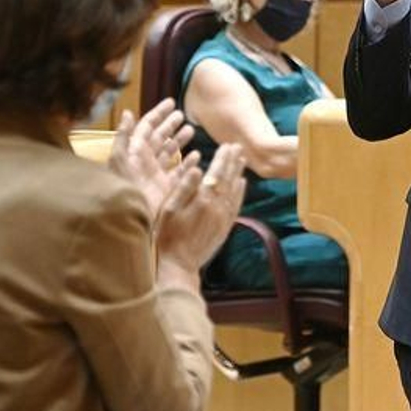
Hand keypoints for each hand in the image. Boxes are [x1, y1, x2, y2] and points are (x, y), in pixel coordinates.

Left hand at [107, 99, 197, 221]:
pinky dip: (188, 163)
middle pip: (159, 138)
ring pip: (170, 152)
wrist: (130, 216)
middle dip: (170, 125)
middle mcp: (146, 161)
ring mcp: (157, 174)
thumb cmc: (123, 186)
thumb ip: (124, 136)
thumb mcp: (119, 158)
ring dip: (180, 140)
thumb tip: (128, 113)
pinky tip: (197, 155)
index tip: (172, 102)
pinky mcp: (167, 188)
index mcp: (134, 151)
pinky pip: (179, 172)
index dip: (158, 114)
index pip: (147, 127)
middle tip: (182, 115)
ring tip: (191, 130)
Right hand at [156, 142, 246, 273]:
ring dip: (238, 173)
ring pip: (234, 190)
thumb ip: (183, 188)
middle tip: (238, 147)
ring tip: (242, 159)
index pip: (216, 173)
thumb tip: (197, 169)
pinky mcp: (225, 227)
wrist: (179, 265)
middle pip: (228, 179)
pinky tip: (242, 183)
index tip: (226, 145)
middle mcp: (217, 207)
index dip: (222, 158)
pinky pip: (236, 205)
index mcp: (202, 200)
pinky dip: (240, 192)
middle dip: (232, 161)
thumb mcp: (168, 210)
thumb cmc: (167, 237)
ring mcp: (223, 217)